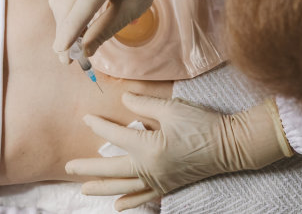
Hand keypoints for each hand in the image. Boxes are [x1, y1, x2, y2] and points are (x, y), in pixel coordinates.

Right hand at [48, 0, 182, 62]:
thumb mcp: (133, 7)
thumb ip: (107, 28)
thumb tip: (86, 51)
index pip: (83, 6)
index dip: (72, 30)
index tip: (63, 52)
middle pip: (66, 7)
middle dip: (65, 35)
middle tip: (69, 60)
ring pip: (59, 4)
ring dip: (63, 27)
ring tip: (74, 46)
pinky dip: (64, 16)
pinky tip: (75, 28)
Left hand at [65, 95, 292, 210]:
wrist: (232, 145)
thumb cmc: (203, 124)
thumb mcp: (172, 109)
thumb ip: (144, 104)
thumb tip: (123, 99)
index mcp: (149, 148)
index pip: (115, 136)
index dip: (99, 126)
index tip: (86, 118)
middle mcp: (150, 169)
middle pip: (112, 169)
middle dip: (89, 168)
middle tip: (68, 167)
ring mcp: (160, 180)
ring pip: (125, 187)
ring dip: (103, 188)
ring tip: (84, 189)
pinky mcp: (169, 185)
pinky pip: (146, 196)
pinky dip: (131, 202)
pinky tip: (118, 207)